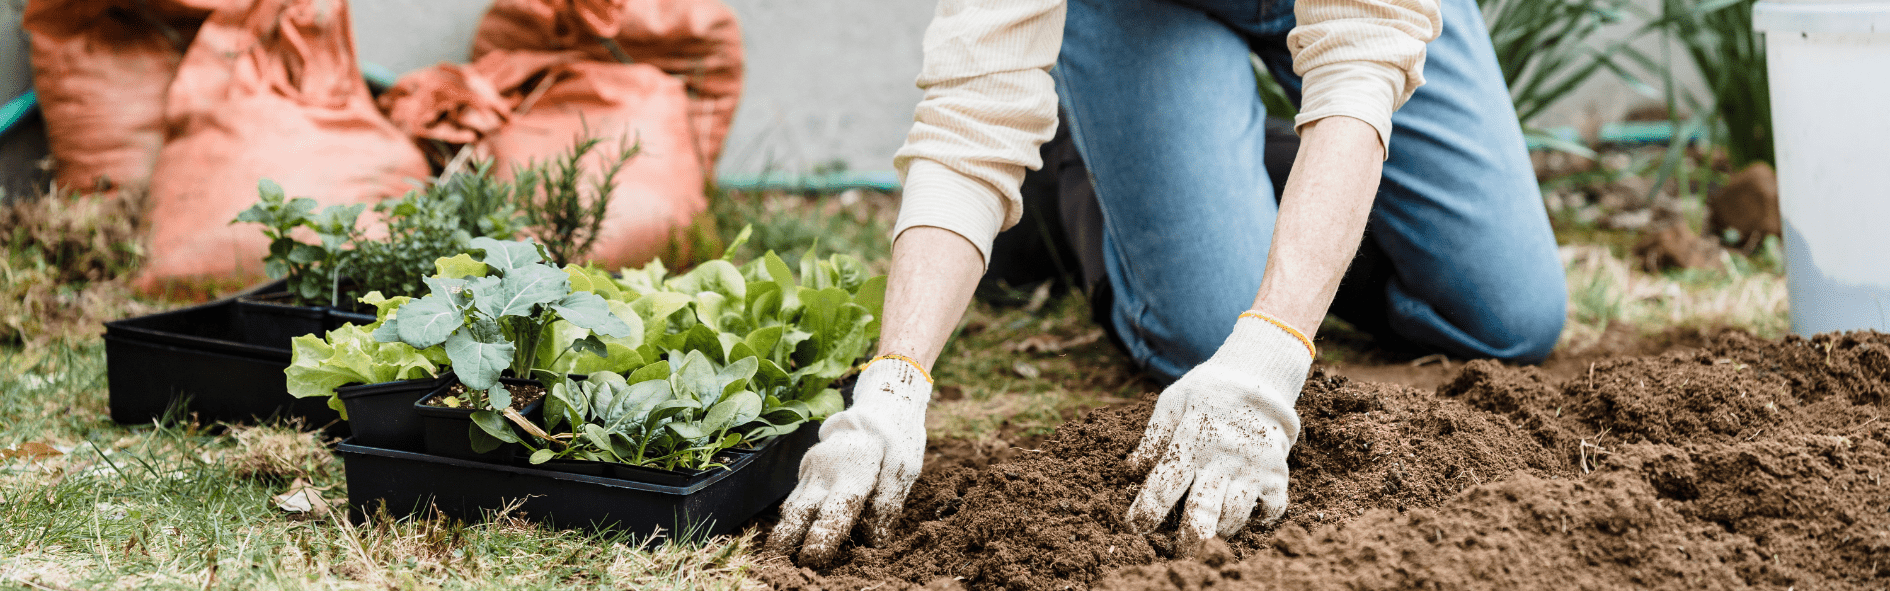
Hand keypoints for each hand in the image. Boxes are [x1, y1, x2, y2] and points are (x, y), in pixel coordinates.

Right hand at [766, 356, 930, 565]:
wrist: (878, 407)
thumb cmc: (895, 439)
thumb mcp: (905, 466)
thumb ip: (888, 501)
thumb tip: (874, 538)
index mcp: (852, 470)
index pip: (835, 511)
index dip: (822, 538)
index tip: (812, 559)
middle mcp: (824, 470)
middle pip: (800, 511)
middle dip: (788, 539)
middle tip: (780, 562)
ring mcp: (811, 469)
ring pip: (793, 505)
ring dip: (785, 531)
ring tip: (778, 554)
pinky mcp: (807, 470)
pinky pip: (796, 498)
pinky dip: (792, 518)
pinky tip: (791, 536)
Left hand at [1124, 312, 1313, 551]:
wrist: (1260, 377)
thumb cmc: (1208, 393)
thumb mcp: (1173, 401)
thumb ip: (1153, 436)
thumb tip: (1130, 469)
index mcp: (1191, 441)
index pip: (1163, 484)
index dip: (1146, 511)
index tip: (1134, 527)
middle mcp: (1222, 459)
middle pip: (1202, 511)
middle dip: (1187, 540)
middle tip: (1178, 555)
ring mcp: (1252, 469)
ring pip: (1234, 516)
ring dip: (1218, 530)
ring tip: (1208, 532)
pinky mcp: (1276, 475)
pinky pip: (1270, 510)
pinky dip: (1257, 519)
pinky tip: (1245, 514)